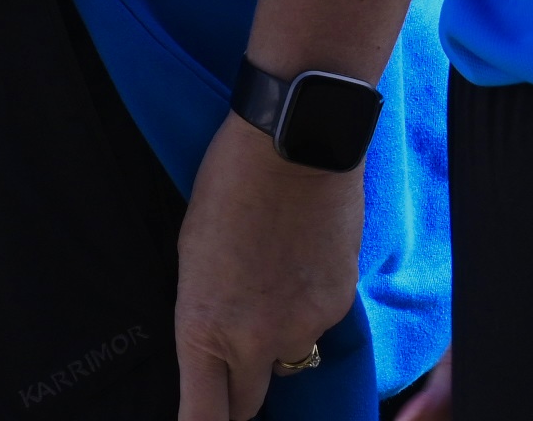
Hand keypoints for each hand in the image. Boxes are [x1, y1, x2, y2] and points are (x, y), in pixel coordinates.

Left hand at [173, 114, 363, 419]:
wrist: (296, 140)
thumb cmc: (229, 184)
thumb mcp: (192, 254)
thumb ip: (205, 313)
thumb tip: (220, 345)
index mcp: (204, 329)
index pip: (203, 419)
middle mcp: (256, 341)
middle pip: (247, 407)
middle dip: (240, 392)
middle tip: (236, 354)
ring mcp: (303, 327)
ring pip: (288, 360)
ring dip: (278, 338)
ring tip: (274, 278)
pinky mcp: (340, 307)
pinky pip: (319, 325)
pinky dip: (308, 306)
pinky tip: (302, 261)